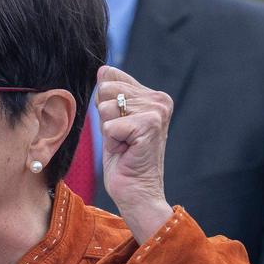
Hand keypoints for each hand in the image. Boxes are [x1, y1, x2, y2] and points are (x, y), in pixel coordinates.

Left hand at [96, 65, 173, 242]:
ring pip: (107, 107)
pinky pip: (109, 126)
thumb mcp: (113, 123)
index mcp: (153, 96)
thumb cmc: (124, 161)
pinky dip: (112, 143)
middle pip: (107, 90)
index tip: (120, 128)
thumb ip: (110, 97)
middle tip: (121, 139)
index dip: (106, 105)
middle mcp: (160, 99)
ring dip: (109, 132)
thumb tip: (103, 70)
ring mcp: (157, 111)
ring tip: (124, 146)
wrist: (137, 193)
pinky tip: (127, 152)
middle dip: (106, 118)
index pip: (112, 77)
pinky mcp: (149, 124)